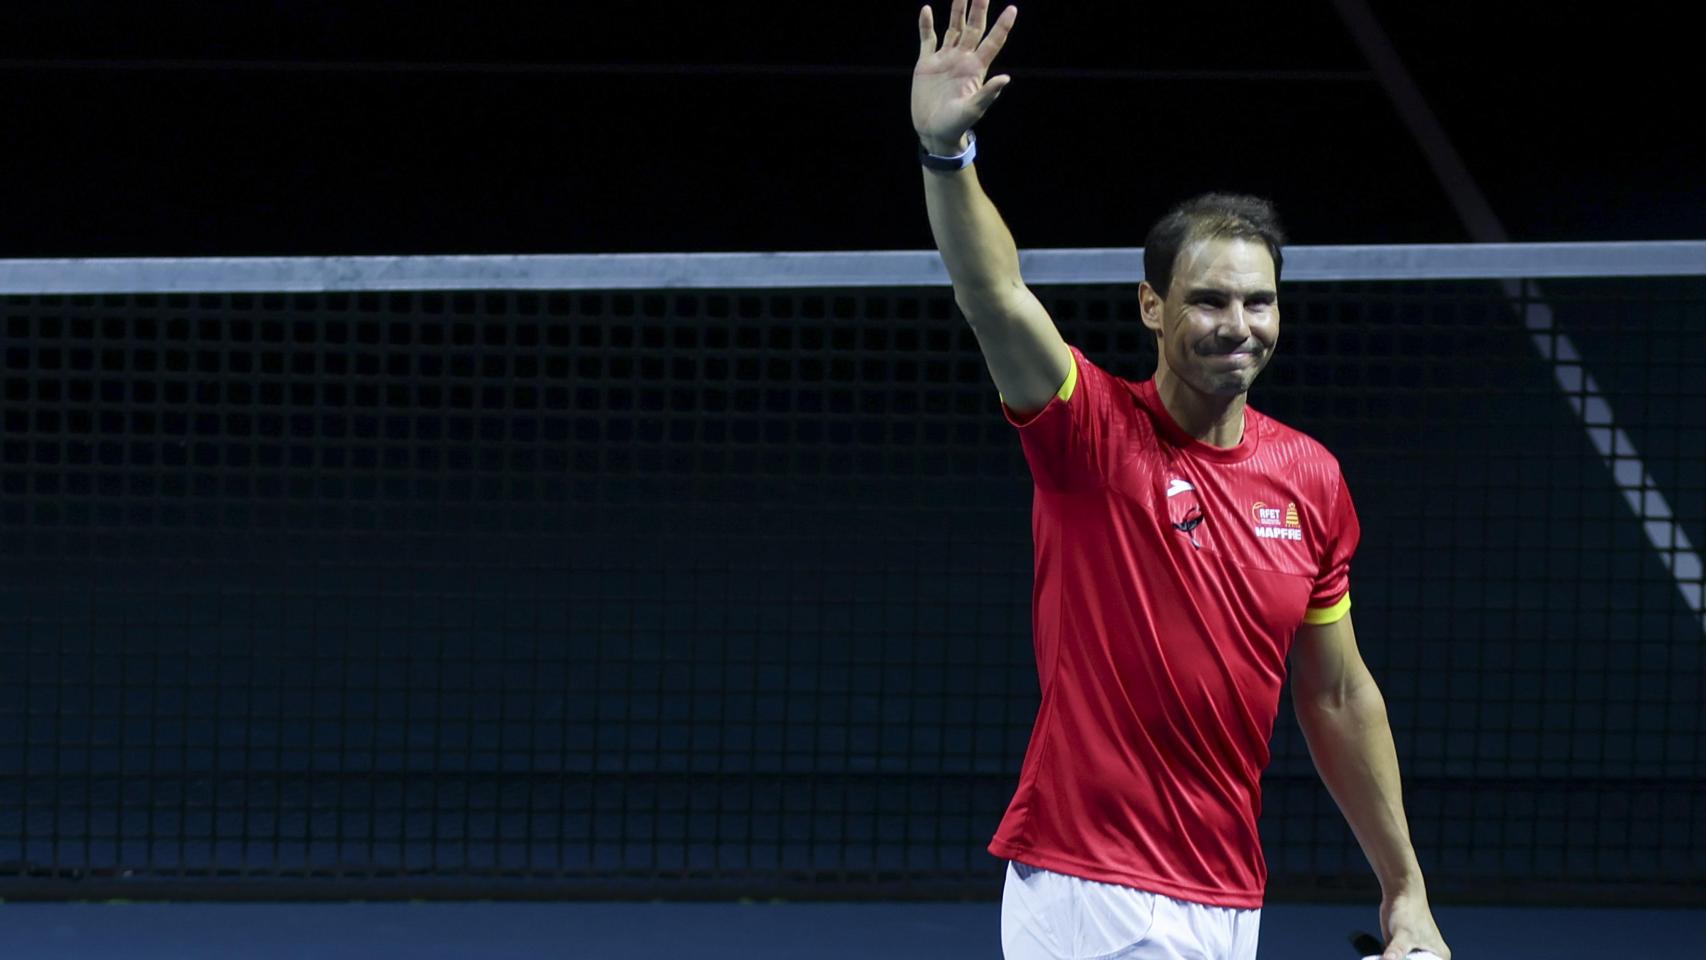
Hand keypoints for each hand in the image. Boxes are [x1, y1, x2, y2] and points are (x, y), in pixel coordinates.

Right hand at [911, 0, 1016, 154]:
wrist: (933, 132)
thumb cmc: (956, 124)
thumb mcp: (974, 110)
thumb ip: (988, 93)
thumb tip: (1006, 78)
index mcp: (976, 68)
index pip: (993, 41)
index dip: (1002, 25)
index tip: (1012, 8)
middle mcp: (962, 59)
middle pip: (974, 28)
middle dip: (979, 8)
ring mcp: (945, 59)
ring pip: (953, 28)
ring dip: (957, 10)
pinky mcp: (927, 64)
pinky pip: (928, 39)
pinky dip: (926, 25)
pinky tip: (926, 9)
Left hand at [1380, 889, 1449, 959]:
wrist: (1400, 893)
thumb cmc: (1409, 912)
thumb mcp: (1403, 935)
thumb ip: (1396, 951)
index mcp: (1439, 958)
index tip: (1401, 959)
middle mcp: (1429, 957)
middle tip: (1390, 958)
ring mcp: (1414, 954)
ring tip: (1386, 956)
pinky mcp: (1400, 949)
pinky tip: (1377, 959)